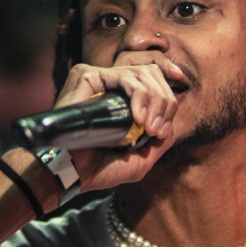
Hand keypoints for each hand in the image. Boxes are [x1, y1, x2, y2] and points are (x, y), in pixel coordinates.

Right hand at [52, 56, 186, 191]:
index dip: (168, 94)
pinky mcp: (88, 75)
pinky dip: (138, 96)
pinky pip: (125, 78)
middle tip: (159, 131)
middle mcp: (109, 83)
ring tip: (150, 128)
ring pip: (142, 74)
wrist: (72, 173)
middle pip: (151, 74)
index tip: (169, 120)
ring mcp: (98, 77)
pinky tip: (138, 119)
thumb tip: (173, 124)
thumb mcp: (139, 160)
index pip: (152, 78)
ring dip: (155, 101)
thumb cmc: (99, 169)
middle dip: (165, 102)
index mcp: (119, 97)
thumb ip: (159, 142)